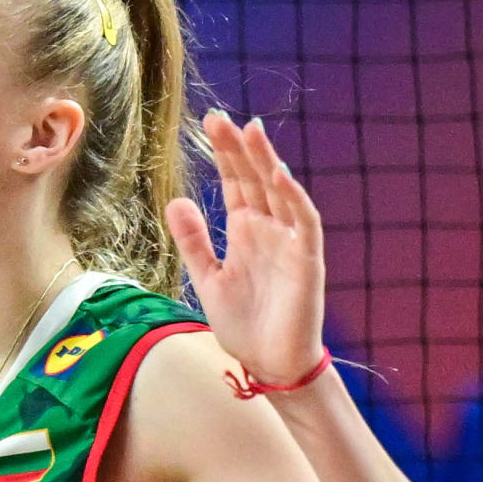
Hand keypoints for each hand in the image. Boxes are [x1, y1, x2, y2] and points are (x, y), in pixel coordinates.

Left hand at [167, 114, 329, 396]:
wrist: (268, 363)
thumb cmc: (244, 323)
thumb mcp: (207, 277)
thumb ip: (194, 240)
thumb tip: (175, 200)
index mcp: (246, 232)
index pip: (236, 183)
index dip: (224, 155)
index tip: (208, 124)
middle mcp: (269, 230)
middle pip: (254, 180)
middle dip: (239, 149)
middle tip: (219, 118)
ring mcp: (290, 243)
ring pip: (279, 193)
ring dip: (266, 162)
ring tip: (251, 131)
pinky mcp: (307, 261)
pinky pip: (302, 223)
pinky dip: (292, 199)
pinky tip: (278, 176)